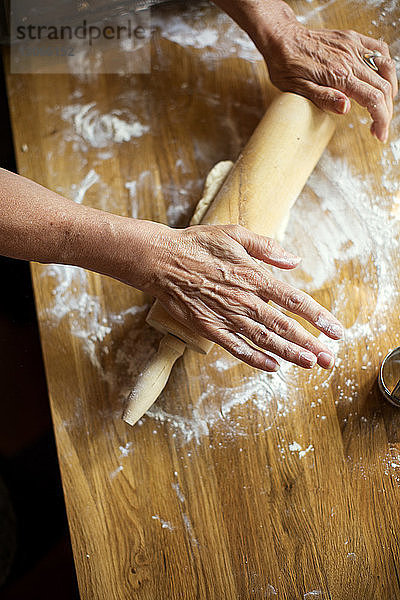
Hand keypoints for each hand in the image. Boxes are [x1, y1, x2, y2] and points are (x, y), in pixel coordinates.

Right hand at [145, 224, 342, 371]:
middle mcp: (244, 300)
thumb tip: (295, 260)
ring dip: (289, 354)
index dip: (317, 316)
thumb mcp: (235, 233)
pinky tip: (272, 368)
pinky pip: (236, 348)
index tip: (336, 330)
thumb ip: (267, 247)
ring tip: (310, 364)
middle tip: (329, 359)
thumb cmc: (197, 243)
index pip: (294, 299)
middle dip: (310, 344)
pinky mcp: (209, 328)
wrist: (159, 259)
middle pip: (284, 326)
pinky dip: (255, 359)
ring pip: (264, 340)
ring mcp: (226, 316)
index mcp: (253, 276)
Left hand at [262, 23, 397, 141]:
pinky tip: (381, 79)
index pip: (373, 99)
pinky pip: (379, 49)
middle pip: (382, 88)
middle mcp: (350, 59)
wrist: (280, 38)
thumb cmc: (285, 65)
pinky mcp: (351, 39)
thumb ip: (324, 99)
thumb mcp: (297, 89)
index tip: (380, 134)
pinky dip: (386, 66)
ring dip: (390, 91)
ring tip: (382, 107)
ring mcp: (352, 47)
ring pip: (386, 69)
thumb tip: (346, 108)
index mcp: (338, 75)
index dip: (381, 119)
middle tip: (379, 127)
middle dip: (386, 111)